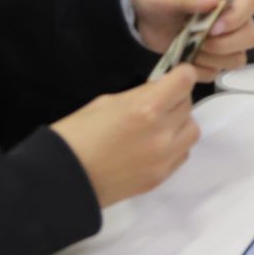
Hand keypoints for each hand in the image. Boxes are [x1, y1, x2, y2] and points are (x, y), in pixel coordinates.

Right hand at [51, 66, 201, 207]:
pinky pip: (182, 154)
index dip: (181, 74)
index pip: (185, 80)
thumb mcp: (106, 102)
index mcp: (147, 108)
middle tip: (156, 103)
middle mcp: (162, 133)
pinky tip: (152, 146)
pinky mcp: (160, 177)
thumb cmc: (76, 135)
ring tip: (157, 126)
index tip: (174, 77)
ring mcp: (164, 158)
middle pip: (188, 104)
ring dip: (179, 123)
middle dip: (175, 99)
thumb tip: (159, 91)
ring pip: (191, 130)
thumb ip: (140, 95)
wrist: (61, 179)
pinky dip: (174, 146)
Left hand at [132, 0, 253, 79]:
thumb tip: (214, 0)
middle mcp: (232, 15)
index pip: (250, 4)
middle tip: (199, 41)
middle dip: (225, 44)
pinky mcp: (213, 58)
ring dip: (213, 59)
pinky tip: (186, 59)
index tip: (213, 28)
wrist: (142, 14)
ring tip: (190, 49)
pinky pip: (218, 72)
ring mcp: (225, 39)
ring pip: (238, 58)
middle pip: (251, 36)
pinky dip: (201, 70)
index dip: (237, 19)